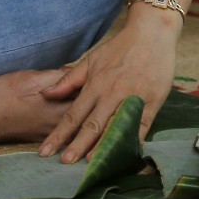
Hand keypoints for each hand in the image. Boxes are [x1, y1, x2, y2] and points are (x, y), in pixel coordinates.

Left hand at [38, 15, 176, 162]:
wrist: (152, 33)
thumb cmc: (120, 46)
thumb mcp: (92, 59)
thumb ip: (69, 79)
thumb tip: (46, 94)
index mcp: (95, 85)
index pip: (73, 115)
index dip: (59, 135)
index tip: (45, 152)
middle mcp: (111, 94)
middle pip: (91, 126)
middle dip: (77, 146)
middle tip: (64, 164)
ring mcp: (133, 99)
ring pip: (115, 128)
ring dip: (102, 146)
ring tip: (91, 164)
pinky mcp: (152, 102)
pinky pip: (141, 126)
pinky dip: (133, 141)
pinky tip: (125, 154)